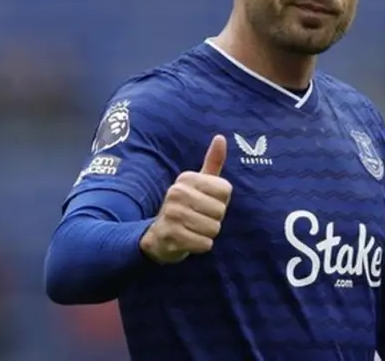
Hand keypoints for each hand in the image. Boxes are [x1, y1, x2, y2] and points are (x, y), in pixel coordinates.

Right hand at [140, 135, 231, 263]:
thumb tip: (221, 137)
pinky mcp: (171, 235)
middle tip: (197, 218)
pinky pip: (205, 244)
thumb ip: (212, 162)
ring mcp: (172, 214)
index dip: (221, 201)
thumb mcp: (199, 183)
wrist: (159, 236)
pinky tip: (188, 240)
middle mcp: (177, 192)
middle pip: (220, 211)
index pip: (226, 190)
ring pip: (213, 228)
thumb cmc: (186, 207)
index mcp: (186, 178)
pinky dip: (200, 246)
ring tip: (192, 228)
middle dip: (214, 220)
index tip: (205, 202)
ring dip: (207, 234)